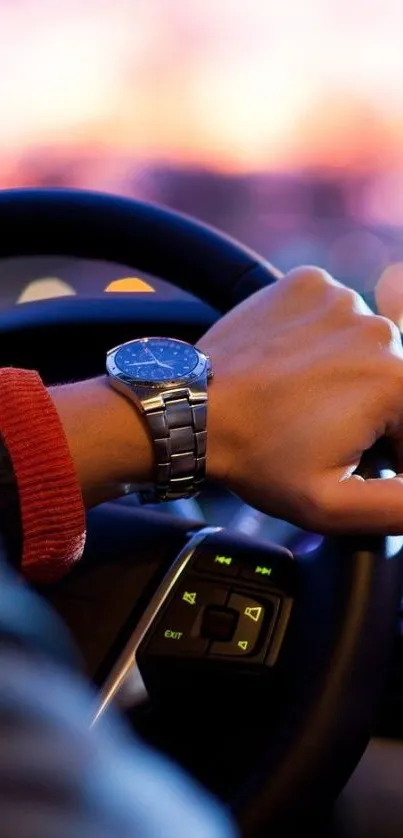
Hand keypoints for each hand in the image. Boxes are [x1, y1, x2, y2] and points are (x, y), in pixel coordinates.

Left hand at [199, 267, 402, 533]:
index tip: (353, 460)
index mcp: (398, 381)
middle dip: (372, 412)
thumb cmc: (256, 456)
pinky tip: (293, 367)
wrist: (193, 410)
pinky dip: (322, 338)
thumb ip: (397, 507)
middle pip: (396, 380)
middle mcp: (378, 329)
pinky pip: (335, 315)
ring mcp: (341, 298)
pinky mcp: (309, 283)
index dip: (390, 452)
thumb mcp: (333, 504)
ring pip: (367, 346)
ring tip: (303, 399)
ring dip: (349, 374)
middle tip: (321, 431)